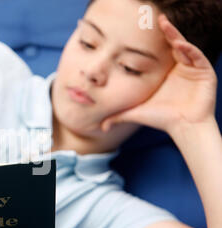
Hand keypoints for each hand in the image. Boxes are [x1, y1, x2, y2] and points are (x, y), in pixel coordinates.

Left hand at [101, 14, 217, 134]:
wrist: (183, 128)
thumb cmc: (161, 120)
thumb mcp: (135, 113)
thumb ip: (118, 116)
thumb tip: (101, 127)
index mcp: (166, 73)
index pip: (161, 51)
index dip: (155, 39)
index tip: (144, 29)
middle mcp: (180, 69)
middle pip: (174, 44)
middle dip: (167, 32)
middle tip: (159, 19)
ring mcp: (194, 70)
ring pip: (186, 47)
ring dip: (177, 37)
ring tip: (167, 27)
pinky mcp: (205, 73)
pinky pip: (198, 57)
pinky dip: (190, 50)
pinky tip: (180, 45)